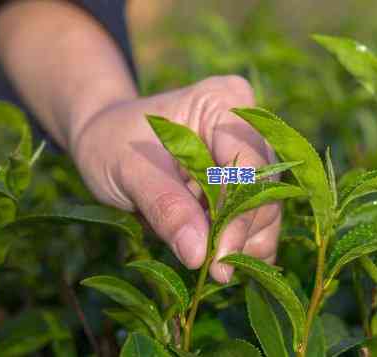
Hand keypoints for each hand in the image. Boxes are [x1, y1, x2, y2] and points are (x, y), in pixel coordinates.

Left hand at [70, 76, 279, 282]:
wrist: (108, 140)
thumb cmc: (114, 141)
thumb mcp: (128, 168)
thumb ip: (165, 206)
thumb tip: (200, 254)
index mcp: (225, 102)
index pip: (248, 165)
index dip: (238, 214)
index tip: (217, 258)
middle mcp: (249, 127)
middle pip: (265, 190)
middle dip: (240, 234)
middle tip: (214, 272)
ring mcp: (252, 157)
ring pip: (268, 211)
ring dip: (244, 245)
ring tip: (212, 268)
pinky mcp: (248, 185)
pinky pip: (258, 222)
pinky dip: (243, 247)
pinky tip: (220, 262)